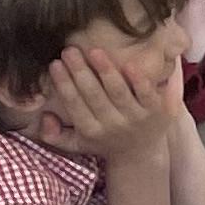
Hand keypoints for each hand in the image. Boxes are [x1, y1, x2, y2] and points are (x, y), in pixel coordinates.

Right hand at [39, 40, 183, 161]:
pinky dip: (138, 80)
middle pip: (94, 95)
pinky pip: (147, 94)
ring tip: (94, 51)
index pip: (74, 104)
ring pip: (118, 92)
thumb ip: (54, 135)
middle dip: (80, 72)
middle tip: (69, 50)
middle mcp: (113, 125)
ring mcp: (137, 119)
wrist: (141, 155)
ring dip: (105, 71)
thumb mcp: (76, 144)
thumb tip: (45, 117)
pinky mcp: (159, 112)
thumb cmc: (104, 142)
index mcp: (91, 131)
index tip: (54, 64)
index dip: (63, 84)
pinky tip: (128, 63)